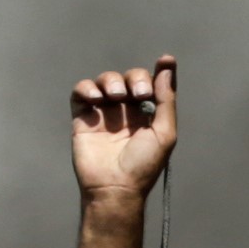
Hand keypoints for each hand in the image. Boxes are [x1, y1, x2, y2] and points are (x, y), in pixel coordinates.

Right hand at [69, 56, 176, 204]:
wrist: (115, 187)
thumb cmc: (143, 165)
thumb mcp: (164, 133)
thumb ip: (166, 100)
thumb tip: (167, 67)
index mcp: (147, 115)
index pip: (150, 84)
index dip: (157, 72)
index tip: (165, 60)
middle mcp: (125, 111)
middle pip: (128, 78)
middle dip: (134, 78)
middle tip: (139, 94)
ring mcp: (103, 113)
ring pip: (105, 81)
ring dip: (112, 81)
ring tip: (116, 97)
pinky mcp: (83, 118)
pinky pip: (81, 92)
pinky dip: (87, 88)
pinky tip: (96, 99)